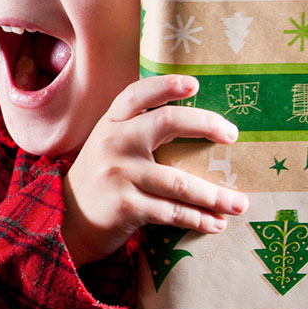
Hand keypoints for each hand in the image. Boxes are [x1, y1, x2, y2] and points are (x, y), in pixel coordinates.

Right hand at [62, 75, 248, 263]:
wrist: (67, 220)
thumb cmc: (104, 177)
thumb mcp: (111, 145)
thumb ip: (139, 129)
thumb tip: (200, 122)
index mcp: (111, 123)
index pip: (137, 94)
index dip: (165, 86)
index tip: (194, 84)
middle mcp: (113, 143)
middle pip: (165, 122)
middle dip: (205, 124)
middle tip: (232, 135)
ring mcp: (118, 175)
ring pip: (178, 181)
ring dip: (215, 195)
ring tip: (240, 203)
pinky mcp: (125, 206)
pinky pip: (171, 212)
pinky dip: (198, 219)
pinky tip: (217, 224)